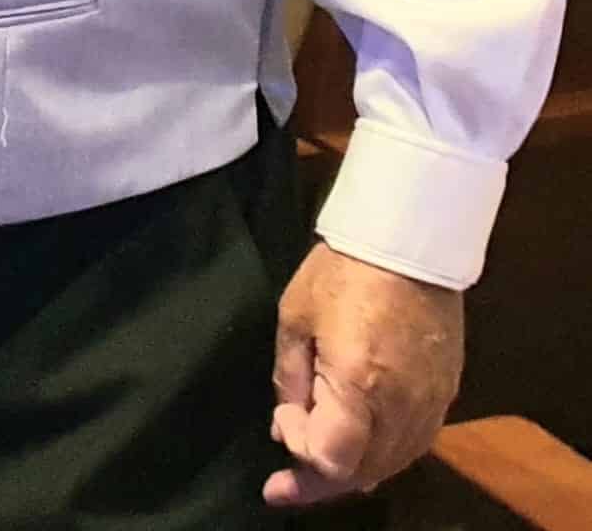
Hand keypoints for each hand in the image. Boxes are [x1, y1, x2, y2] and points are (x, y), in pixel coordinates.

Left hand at [265, 242, 462, 507]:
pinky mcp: (446, 397)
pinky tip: (357, 445)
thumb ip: (290, 380)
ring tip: (315, 463)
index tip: (278, 422)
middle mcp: (401, 409)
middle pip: (361, 473)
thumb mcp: (296, 319)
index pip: (331, 460)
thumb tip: (286, 427)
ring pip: (389, 466)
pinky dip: (381, 454)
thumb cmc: (342, 273)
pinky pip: (412, 445)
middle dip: (318, 478)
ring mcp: (430, 406)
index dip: (298, 451)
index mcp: (359, 386)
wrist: (407, 245)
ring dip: (351, 470)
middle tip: (285, 480)